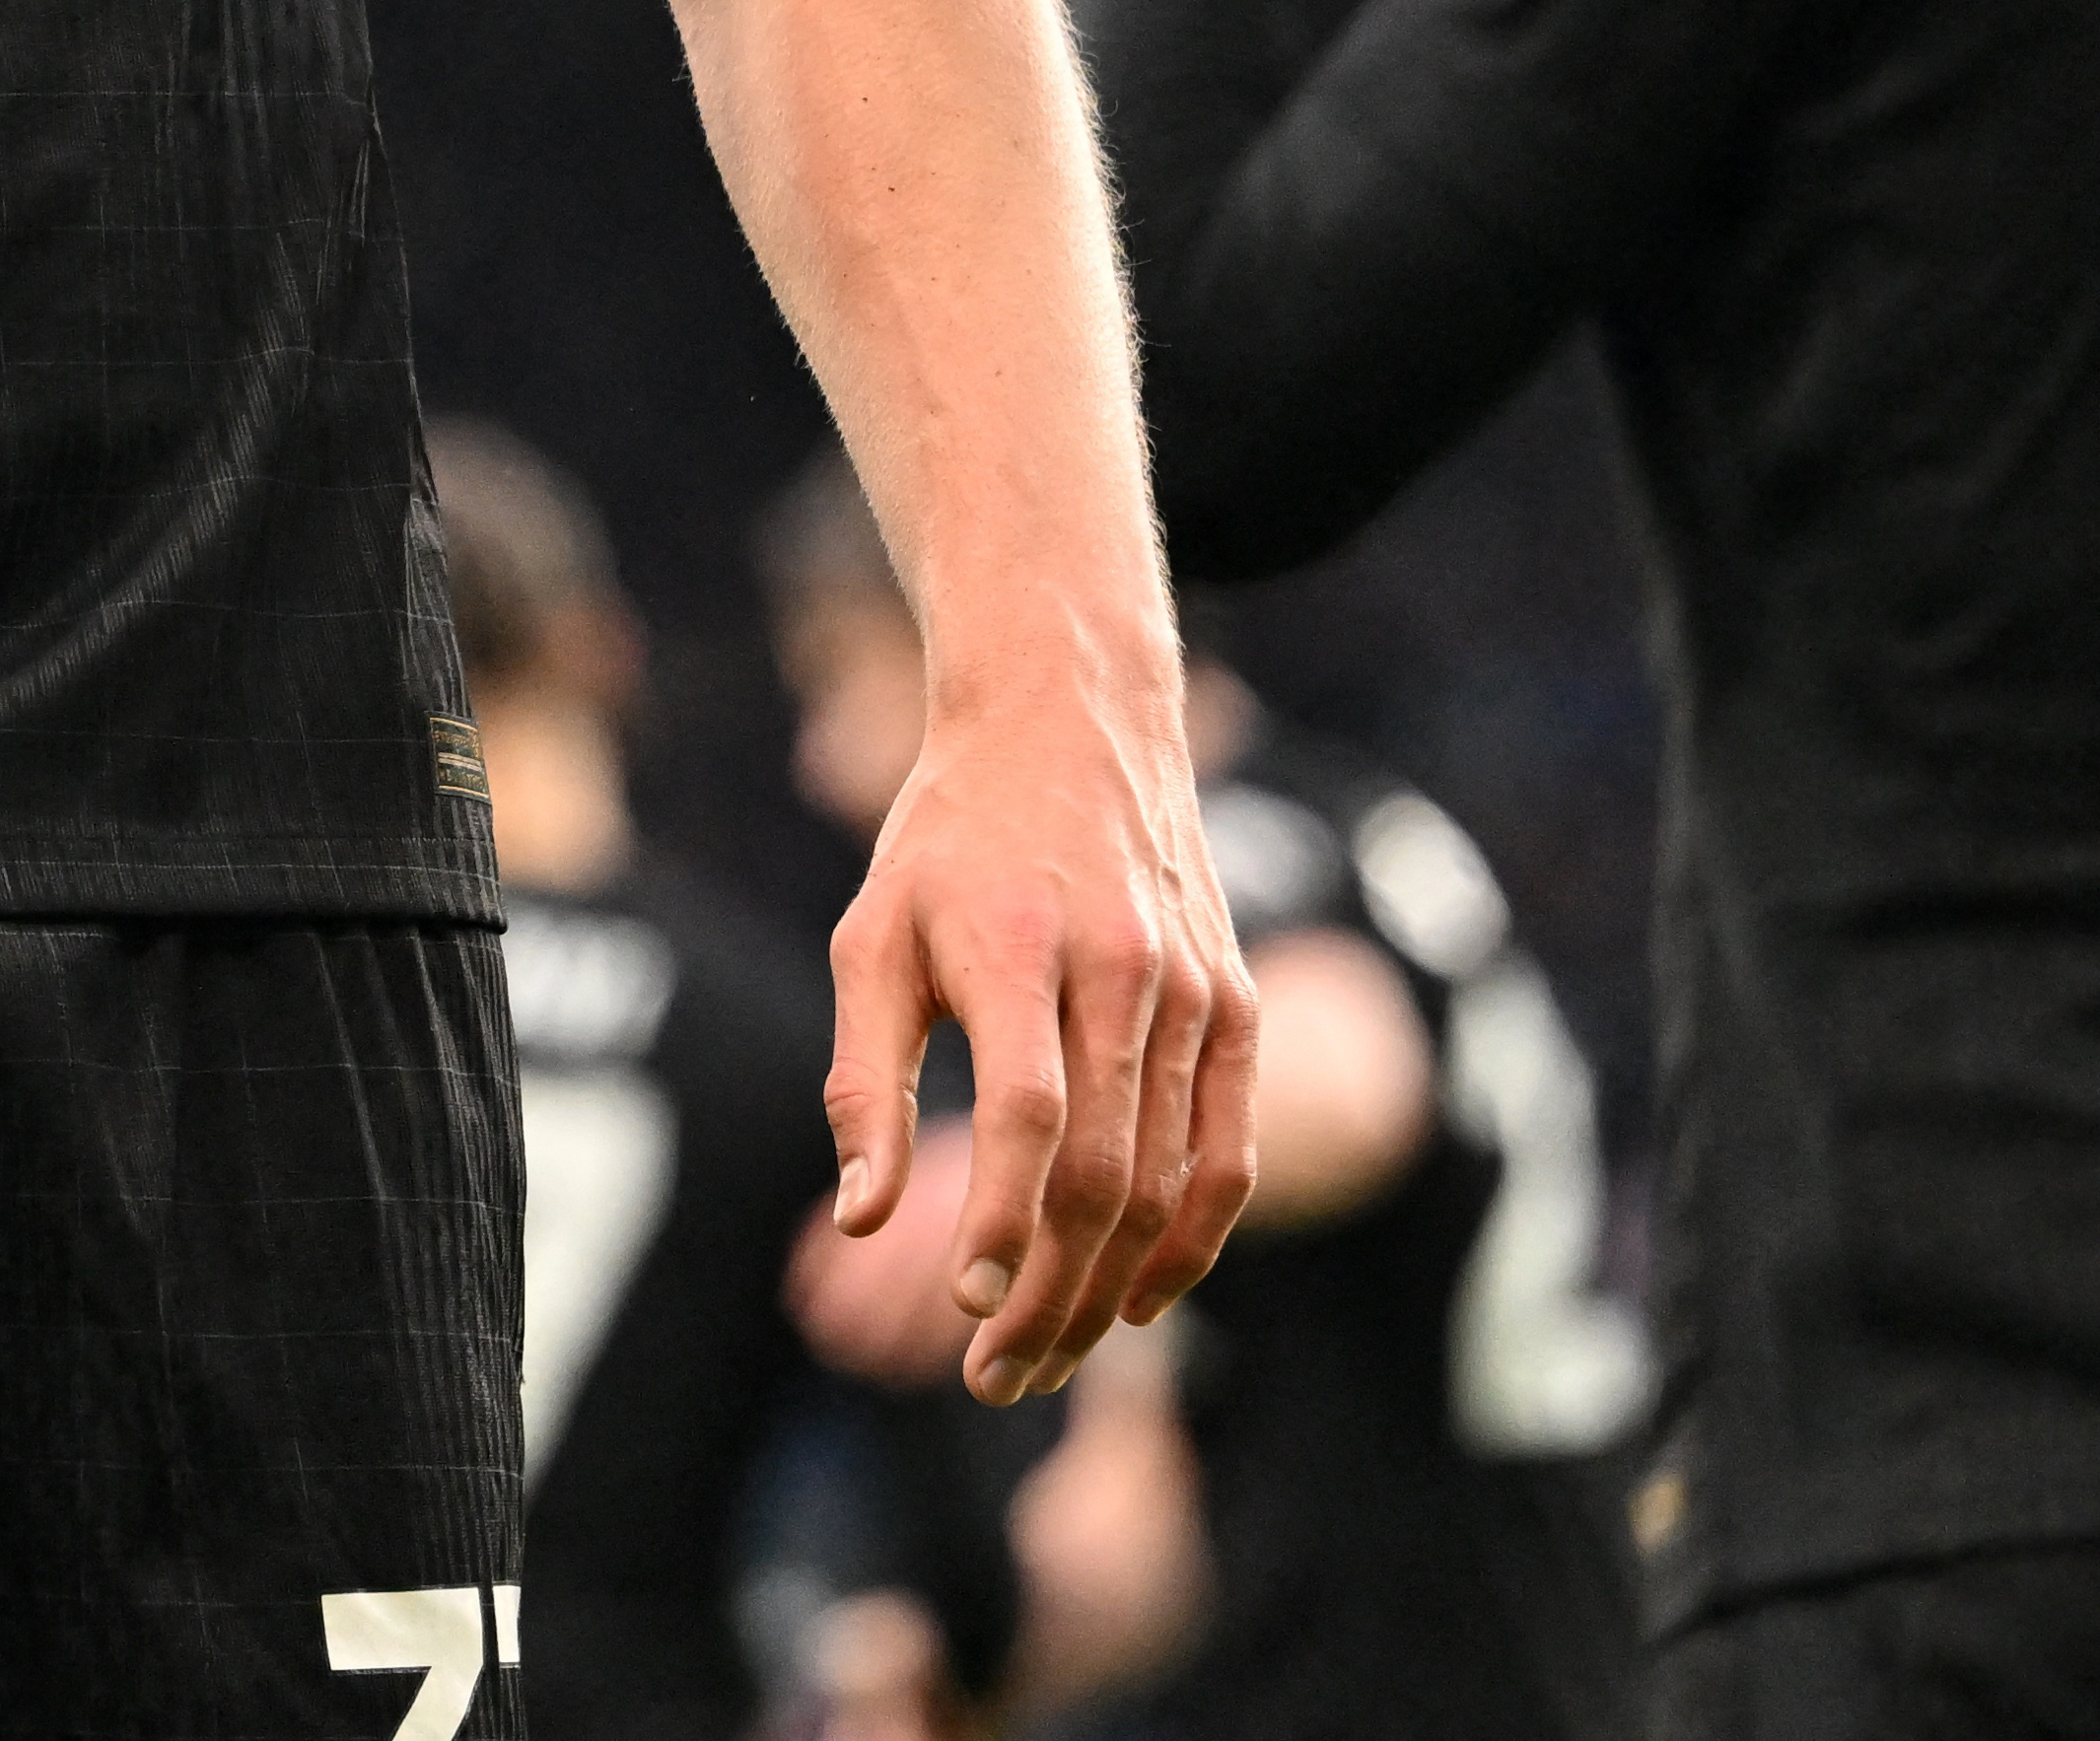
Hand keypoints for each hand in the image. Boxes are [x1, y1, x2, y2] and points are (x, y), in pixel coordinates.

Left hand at [819, 637, 1254, 1402]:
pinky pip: (1225, 1150)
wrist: (1072, 724)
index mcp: (1020, 944)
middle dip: (1051, 1294)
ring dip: (1110, 1291)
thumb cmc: (948, 841)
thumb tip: (863, 1219)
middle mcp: (1124, 967)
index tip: (965, 1308)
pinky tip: (1137, 1301)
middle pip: (1101, 1171)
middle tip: (996, 1375)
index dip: (1003, 1223)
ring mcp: (1195, 989)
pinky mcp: (1236, 1005)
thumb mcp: (872, 935)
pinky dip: (1190, 1240)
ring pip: (1167, 1179)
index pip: (1030, 1116)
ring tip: (1047, 1359)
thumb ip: (863, 1077)